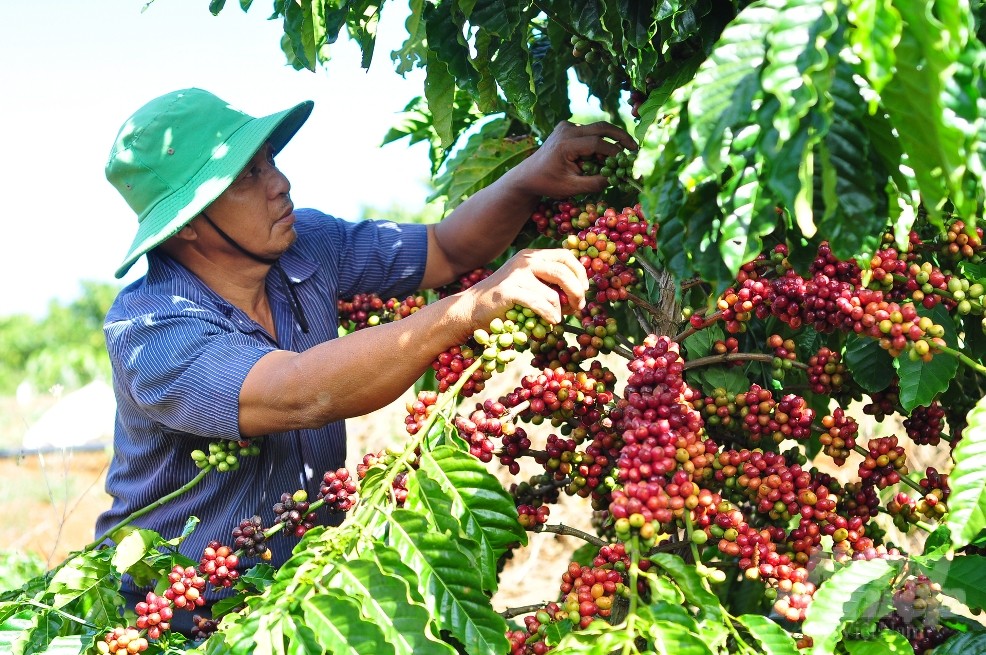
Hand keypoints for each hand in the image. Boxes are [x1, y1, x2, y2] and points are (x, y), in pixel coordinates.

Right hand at [465, 248, 588, 327]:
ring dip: (561, 309)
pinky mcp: (509, 292)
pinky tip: (551, 321)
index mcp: (531, 256)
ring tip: (559, 318)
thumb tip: (578, 292)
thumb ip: (547, 281)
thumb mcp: (526, 282)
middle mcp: (525, 261)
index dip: (580, 273)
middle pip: (564, 272)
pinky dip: (550, 315)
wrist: (470, 309)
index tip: (584, 290)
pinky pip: (540, 305)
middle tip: (579, 307)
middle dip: (577, 292)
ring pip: (553, 293)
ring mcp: (516, 275)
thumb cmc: (503, 301)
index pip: (566, 256)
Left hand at [504, 120, 637, 198]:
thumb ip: (594, 183)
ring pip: (597, 128)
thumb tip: (617, 178)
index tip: (629, 161)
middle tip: (636, 147)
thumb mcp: (571, 188)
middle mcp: (566, 129)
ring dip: (612, 139)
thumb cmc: (548, 184)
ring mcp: (566, 125)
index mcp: (565, 144)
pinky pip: (590, 131)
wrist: (527, 175)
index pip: (597, 144)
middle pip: (601, 127)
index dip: (615, 152)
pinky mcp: (567, 127)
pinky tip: (606, 155)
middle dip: (621, 136)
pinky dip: (600, 140)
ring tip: (625, 152)